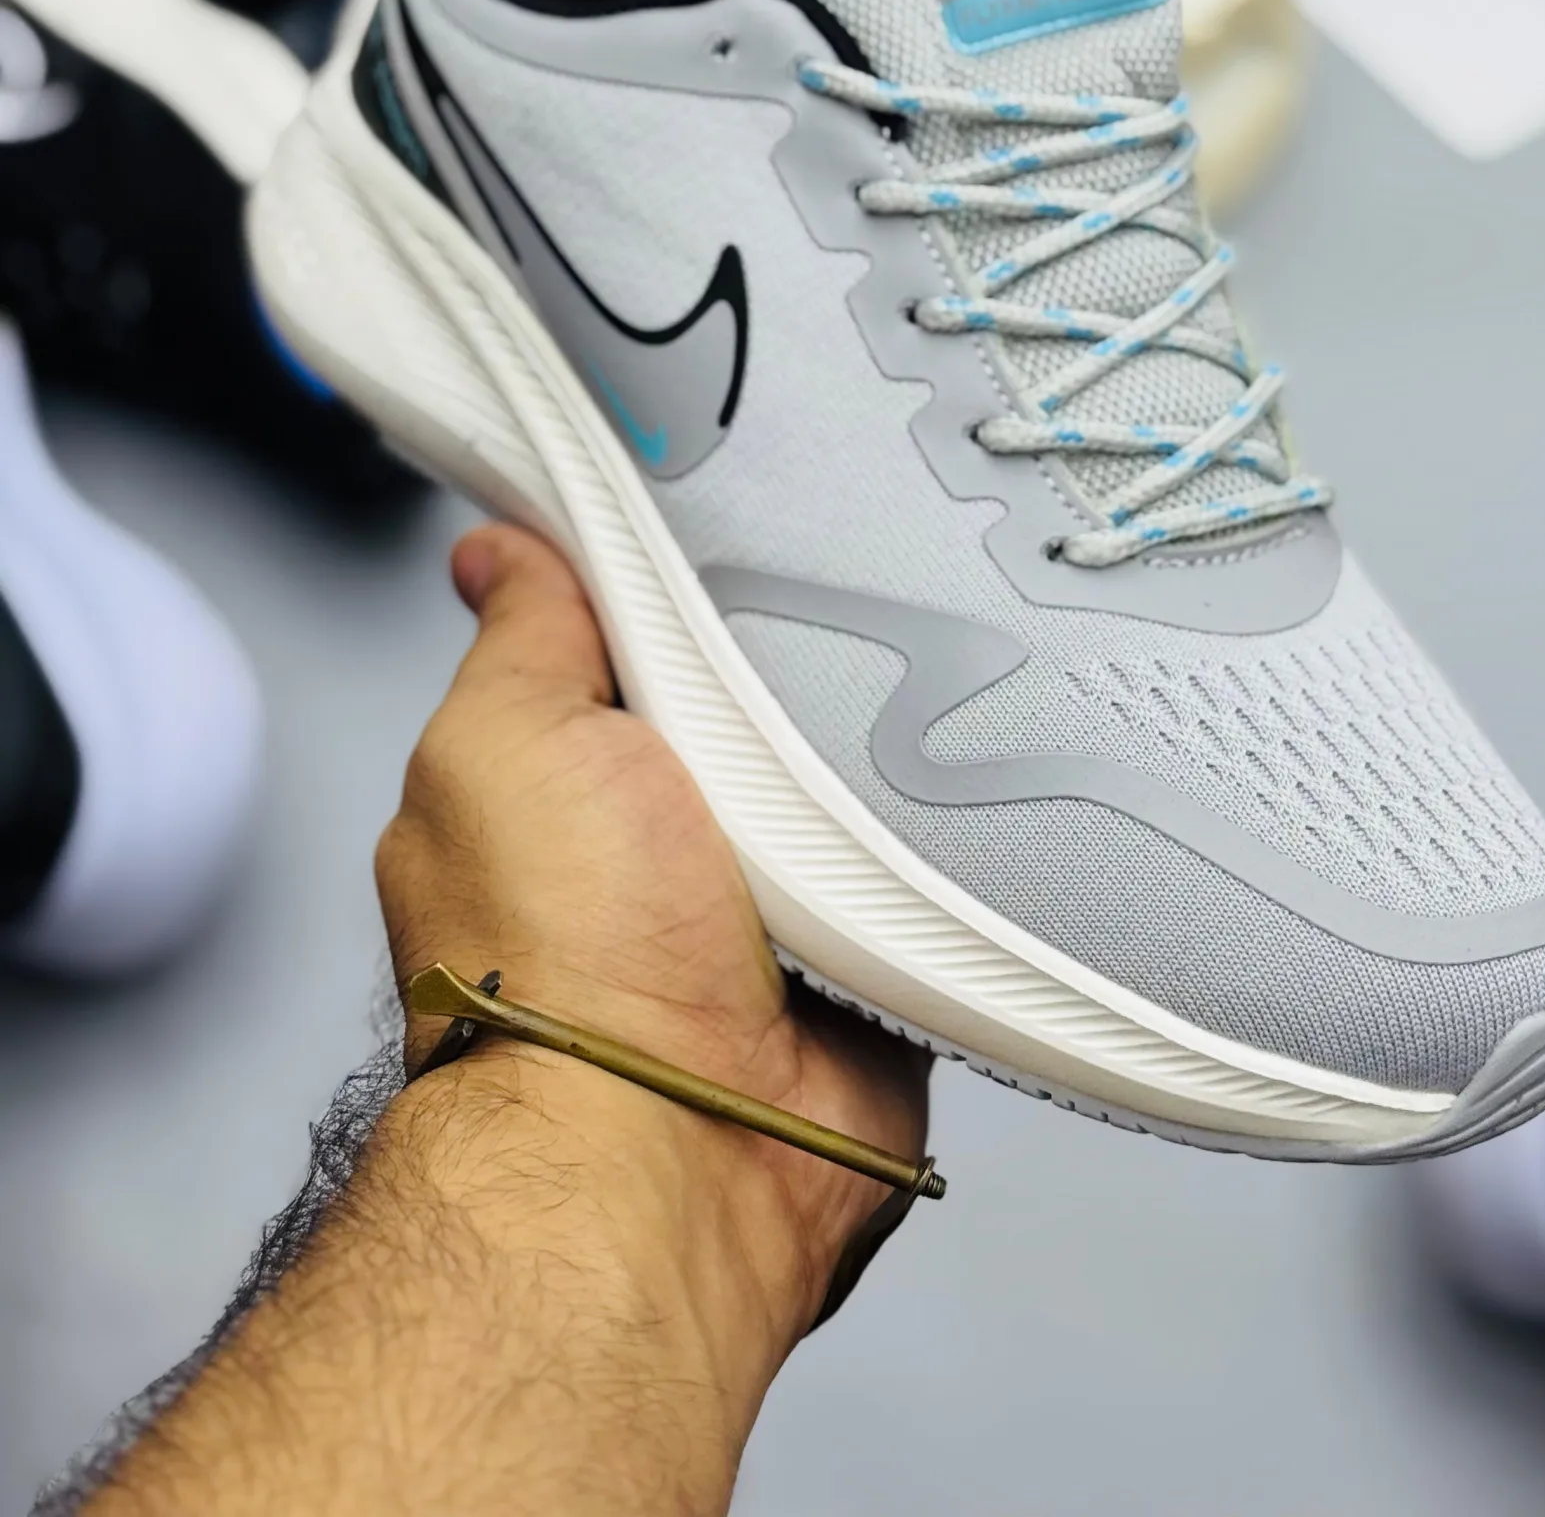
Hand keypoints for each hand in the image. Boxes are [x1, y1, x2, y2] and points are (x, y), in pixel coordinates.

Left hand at [376, 522, 930, 1334]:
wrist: (679, 1142)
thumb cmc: (560, 960)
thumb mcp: (505, 738)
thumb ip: (524, 639)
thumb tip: (496, 553)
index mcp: (558, 788)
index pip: (627, 640)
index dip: (673, 581)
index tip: (732, 505)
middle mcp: (657, 850)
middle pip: (750, 698)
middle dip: (785, 661)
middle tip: (829, 613)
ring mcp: (762, 911)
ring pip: (840, 777)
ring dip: (867, 749)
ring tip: (898, 692)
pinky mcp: (861, 960)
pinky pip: (915, 865)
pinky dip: (928, 838)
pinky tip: (943, 788)